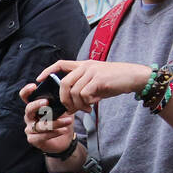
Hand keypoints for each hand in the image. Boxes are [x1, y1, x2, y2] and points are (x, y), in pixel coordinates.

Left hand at [34, 59, 150, 114]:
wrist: (134, 77)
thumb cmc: (115, 82)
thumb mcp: (96, 82)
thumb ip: (83, 89)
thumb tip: (71, 105)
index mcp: (84, 65)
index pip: (61, 64)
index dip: (48, 71)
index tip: (39, 79)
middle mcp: (86, 66)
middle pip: (64, 83)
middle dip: (64, 99)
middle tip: (71, 109)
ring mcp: (92, 72)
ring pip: (74, 91)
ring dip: (77, 104)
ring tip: (86, 108)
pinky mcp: (99, 79)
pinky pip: (84, 94)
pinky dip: (86, 103)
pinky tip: (93, 105)